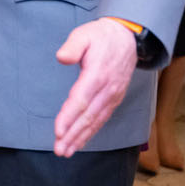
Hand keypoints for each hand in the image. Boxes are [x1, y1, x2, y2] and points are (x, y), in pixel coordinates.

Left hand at [52, 18, 137, 156]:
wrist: (126, 37)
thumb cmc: (101, 36)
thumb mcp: (84, 34)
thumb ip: (73, 46)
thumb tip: (61, 57)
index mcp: (97, 74)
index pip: (81, 100)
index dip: (69, 117)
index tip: (58, 132)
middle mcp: (107, 89)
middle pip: (88, 116)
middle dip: (72, 135)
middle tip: (59, 150)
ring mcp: (113, 96)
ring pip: (95, 121)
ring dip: (80, 138)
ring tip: (66, 151)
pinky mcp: (114, 99)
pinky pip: (102, 119)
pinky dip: (91, 132)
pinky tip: (81, 141)